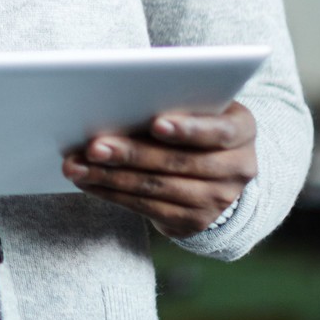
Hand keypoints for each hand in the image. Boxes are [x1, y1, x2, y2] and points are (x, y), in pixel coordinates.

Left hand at [63, 101, 257, 237]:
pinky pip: (147, 208)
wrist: (220, 173)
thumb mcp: (200, 107)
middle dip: (131, 154)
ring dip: (111, 177)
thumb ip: (175, 100)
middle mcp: (238, 168)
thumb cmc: (197, 123)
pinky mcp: (194, 221)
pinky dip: (113, 194)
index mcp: (242, 130)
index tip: (156, 123)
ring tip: (77, 166)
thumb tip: (120, 99)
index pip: (218, 131)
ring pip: (158, 187)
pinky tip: (88, 182)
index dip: (188, 129)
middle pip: (178, 162)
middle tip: (94, 146)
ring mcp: (218, 200)